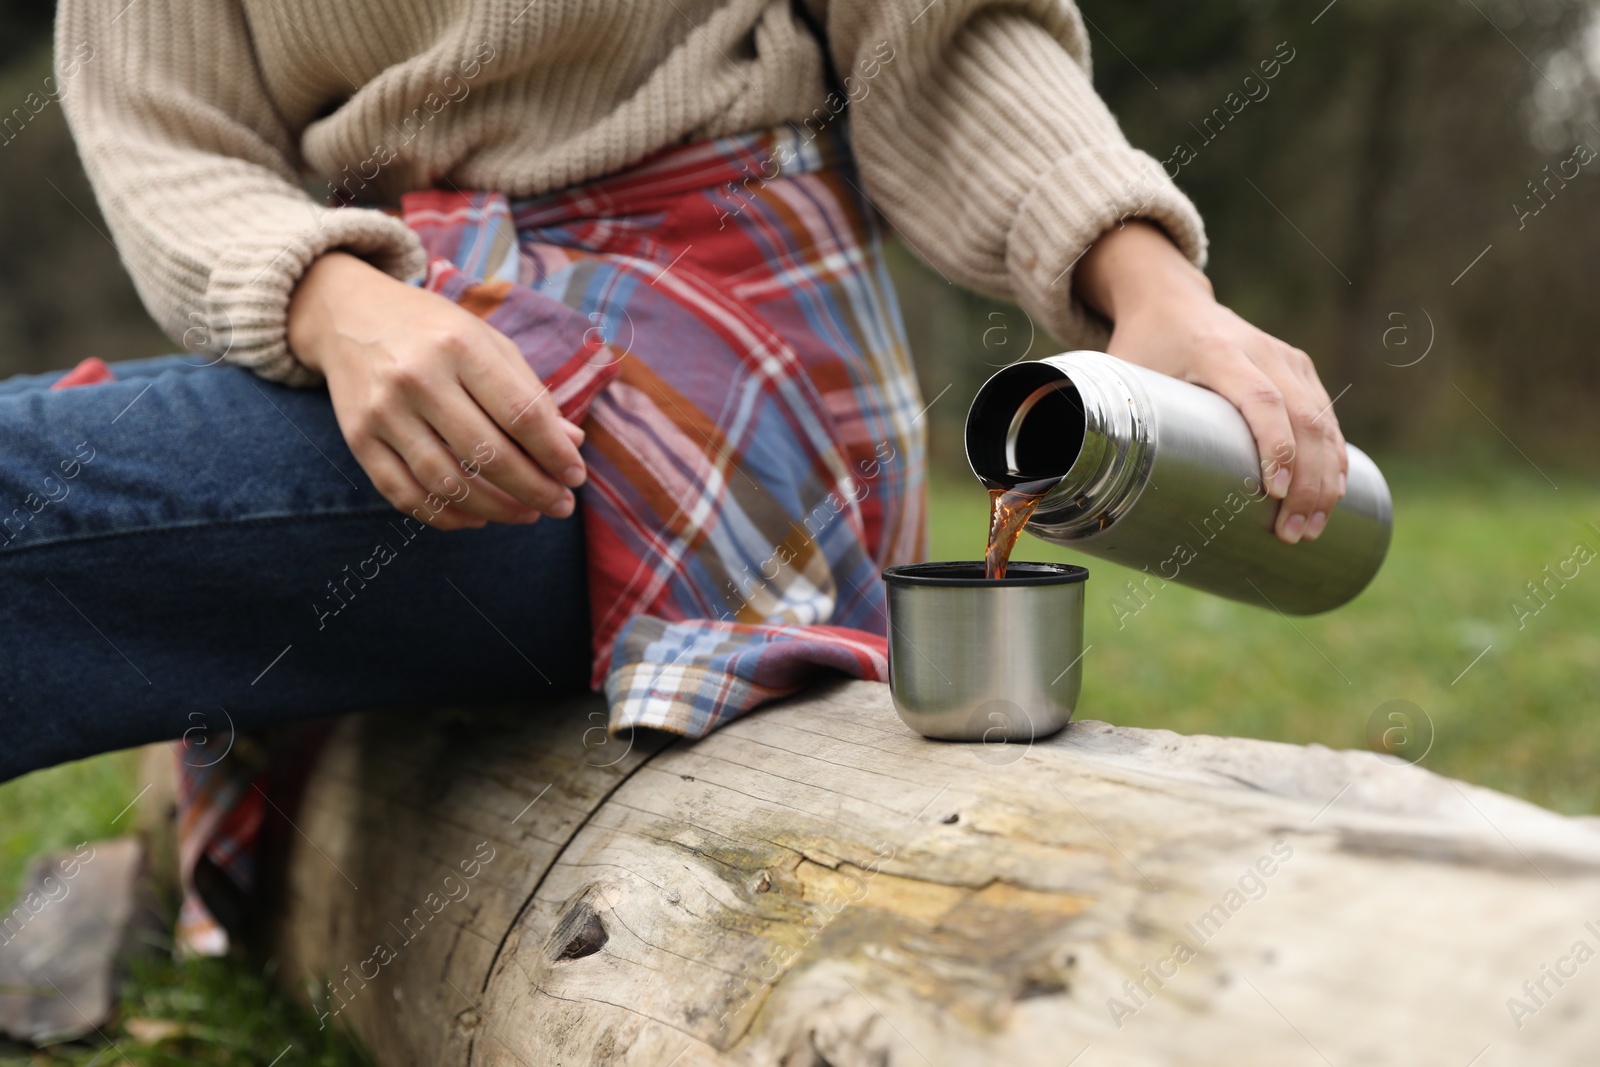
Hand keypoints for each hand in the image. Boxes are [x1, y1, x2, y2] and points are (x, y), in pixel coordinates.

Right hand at [287, 251, 586, 530]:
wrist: (350, 316)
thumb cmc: (435, 331)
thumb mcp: (488, 342)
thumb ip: (529, 392)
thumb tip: (572, 445)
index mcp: (459, 346)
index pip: (520, 414)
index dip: (554, 454)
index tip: (575, 477)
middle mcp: (417, 378)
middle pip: (487, 455)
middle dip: (534, 490)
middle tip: (560, 506)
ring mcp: (383, 412)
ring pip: (448, 483)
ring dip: (495, 509)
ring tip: (526, 514)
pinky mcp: (359, 439)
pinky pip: (405, 495)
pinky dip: (446, 516)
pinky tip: (477, 518)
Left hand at [1073, 222, 1346, 543]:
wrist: (1169, 296)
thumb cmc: (1140, 344)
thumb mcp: (1118, 373)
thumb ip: (1099, 421)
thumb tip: (1068, 489)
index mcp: (1215, 350)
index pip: (1258, 399)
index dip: (1272, 446)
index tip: (1273, 493)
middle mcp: (1259, 351)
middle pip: (1302, 418)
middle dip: (1305, 481)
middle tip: (1293, 534)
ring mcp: (1285, 358)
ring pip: (1322, 420)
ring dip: (1324, 478)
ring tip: (1311, 529)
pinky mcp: (1298, 369)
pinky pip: (1327, 417)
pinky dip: (1334, 458)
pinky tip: (1334, 496)